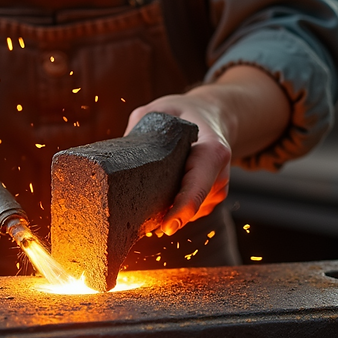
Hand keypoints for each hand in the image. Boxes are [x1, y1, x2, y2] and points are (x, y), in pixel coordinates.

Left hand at [125, 65, 289, 235]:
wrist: (210, 117)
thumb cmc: (182, 114)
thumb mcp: (158, 111)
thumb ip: (139, 129)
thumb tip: (118, 156)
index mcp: (212, 152)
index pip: (197, 187)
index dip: (182, 210)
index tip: (166, 227)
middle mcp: (219, 174)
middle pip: (193, 207)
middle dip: (166, 216)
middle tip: (139, 223)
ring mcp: (217, 189)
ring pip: (190, 213)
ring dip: (168, 215)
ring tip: (145, 210)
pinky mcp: (210, 198)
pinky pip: (190, 212)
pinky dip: (173, 212)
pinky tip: (157, 206)